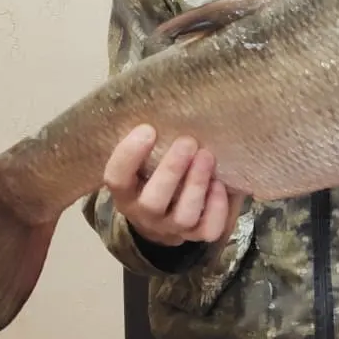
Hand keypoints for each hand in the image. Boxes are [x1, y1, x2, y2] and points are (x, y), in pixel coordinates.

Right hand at [103, 125, 230, 246]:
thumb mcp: (144, 161)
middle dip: (171, 170)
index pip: (117, 178)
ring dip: (196, 185)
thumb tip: (169, 103)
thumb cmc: (154, 174)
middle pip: (153, 201)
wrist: (165, 218)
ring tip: (207, 156)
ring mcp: (173, 228)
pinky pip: (208, 228)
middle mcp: (145, 214)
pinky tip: (221, 184)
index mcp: (126, 193)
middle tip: (187, 141)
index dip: (128, 156)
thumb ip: (150, 142)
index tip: (147, 129)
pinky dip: (217, 207)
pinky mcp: (198, 235)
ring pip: (183, 216)